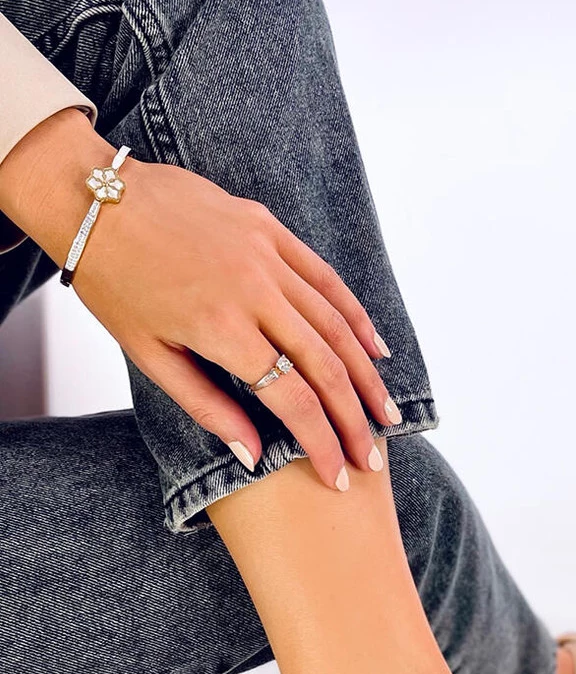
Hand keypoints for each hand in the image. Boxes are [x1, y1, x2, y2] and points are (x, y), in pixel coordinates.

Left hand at [0, 109, 401, 489]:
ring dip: (366, 375)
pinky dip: (355, 315)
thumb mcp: (149, 356)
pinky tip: (375, 347)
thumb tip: (254, 455)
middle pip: (325, 366)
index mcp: (220, 327)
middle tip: (371, 459)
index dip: (321, 442)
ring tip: (384, 414)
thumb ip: (207, 406)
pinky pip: (325, 278)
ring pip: (335, 323)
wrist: (94, 198)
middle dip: (353, 420)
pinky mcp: (268, 229)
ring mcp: (265, 254)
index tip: (337, 475)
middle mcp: (253, 290)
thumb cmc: (114, 283)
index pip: (292, 398)